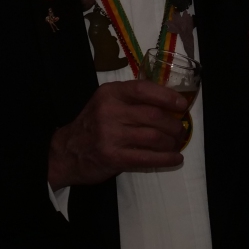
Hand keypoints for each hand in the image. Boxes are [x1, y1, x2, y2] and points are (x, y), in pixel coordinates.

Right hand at [47, 80, 187, 188]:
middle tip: (180, 130)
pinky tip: (175, 159)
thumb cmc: (93, 126)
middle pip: (153, 116)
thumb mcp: (106, 103)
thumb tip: (170, 102)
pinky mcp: (113, 158)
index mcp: (109, 93)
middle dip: (174, 124)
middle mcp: (109, 112)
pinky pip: (147, 158)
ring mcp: (110, 136)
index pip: (143, 89)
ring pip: (154, 137)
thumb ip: (131, 100)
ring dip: (172, 142)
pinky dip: (166, 159)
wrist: (66, 152)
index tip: (182, 104)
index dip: (166, 97)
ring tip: (176, 144)